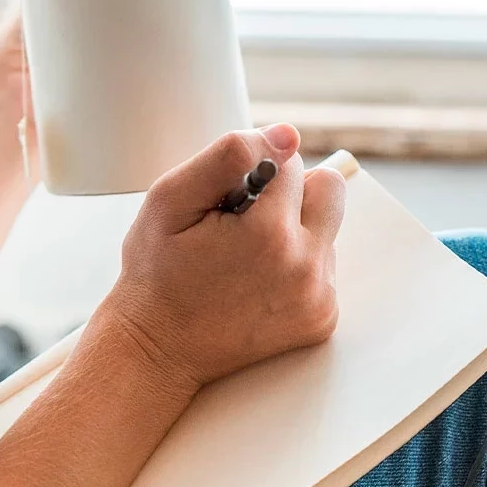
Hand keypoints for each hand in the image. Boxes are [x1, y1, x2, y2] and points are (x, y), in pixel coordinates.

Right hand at [92, 123, 346, 399]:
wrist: (158, 351)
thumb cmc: (156, 274)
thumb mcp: (170, 200)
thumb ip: (229, 156)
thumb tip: (288, 135)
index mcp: (271, 234)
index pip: (289, 162)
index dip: (253, 174)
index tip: (226, 204)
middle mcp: (307, 268)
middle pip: (329, 189)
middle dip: (291, 196)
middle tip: (246, 224)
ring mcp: (319, 298)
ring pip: (326, 229)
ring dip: (293, 234)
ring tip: (244, 262)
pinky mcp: (323, 319)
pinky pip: (325, 268)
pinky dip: (296, 268)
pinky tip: (257, 285)